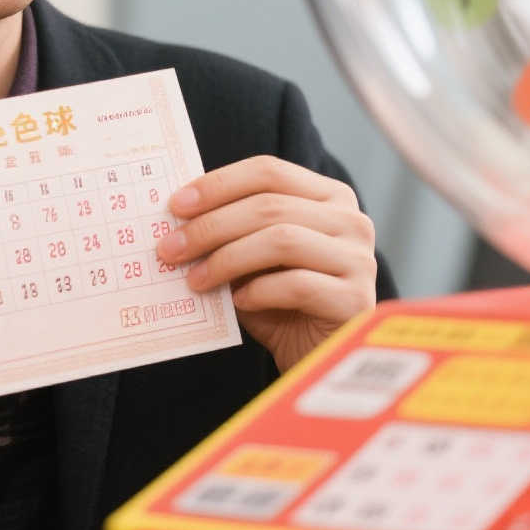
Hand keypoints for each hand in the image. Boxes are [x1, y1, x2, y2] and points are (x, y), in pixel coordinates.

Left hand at [155, 157, 376, 371]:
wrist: (317, 358)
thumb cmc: (281, 304)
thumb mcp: (252, 260)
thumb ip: (230, 233)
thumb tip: (178, 217)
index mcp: (328, 196)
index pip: (268, 171)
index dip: (219, 184)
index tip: (176, 206)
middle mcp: (351, 220)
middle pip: (270, 206)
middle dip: (211, 226)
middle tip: (170, 248)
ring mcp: (359, 259)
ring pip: (281, 240)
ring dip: (227, 259)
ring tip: (195, 279)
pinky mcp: (355, 299)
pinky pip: (297, 285)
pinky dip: (258, 291)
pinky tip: (237, 302)